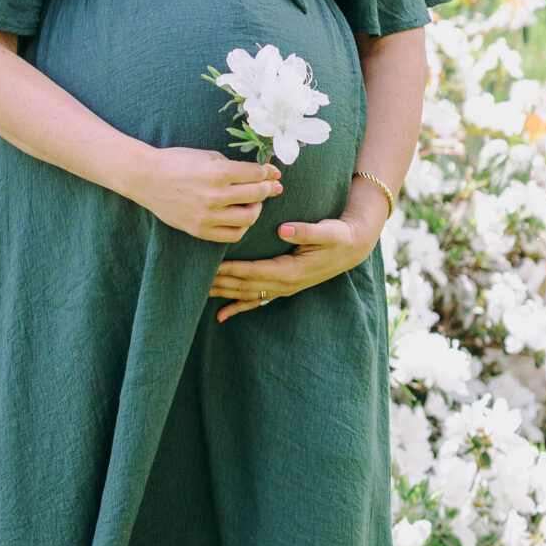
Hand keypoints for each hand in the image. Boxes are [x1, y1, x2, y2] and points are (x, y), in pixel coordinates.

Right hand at [131, 147, 282, 242]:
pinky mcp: (200, 230)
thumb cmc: (177, 162)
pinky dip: (242, 226)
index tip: (273, 172)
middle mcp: (215, 196)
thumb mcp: (207, 156)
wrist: (146, 178)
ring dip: (257, 208)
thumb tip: (262, 172)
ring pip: (249, 218)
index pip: (256, 174)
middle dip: (268, 188)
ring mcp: (207, 216)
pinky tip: (240, 217)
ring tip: (254, 202)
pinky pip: (232, 235)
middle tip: (270, 186)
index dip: (268, 172)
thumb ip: (234, 166)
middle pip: (257, 195)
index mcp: (218, 172)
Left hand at [208, 188, 385, 321]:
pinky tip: (220, 315)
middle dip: (219, 283)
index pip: (253, 271)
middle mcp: (284, 284)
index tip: (210, 265)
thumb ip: (306, 231)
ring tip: (197, 295)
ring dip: (222, 295)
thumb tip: (283, 230)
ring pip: (246, 295)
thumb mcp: (328, 231)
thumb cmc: (339, 236)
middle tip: (193, 280)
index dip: (231, 269)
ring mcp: (283, 289)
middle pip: (244, 286)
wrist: (353, 248)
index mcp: (290, 270)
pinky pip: (256, 301)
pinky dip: (237, 308)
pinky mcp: (283, 288)